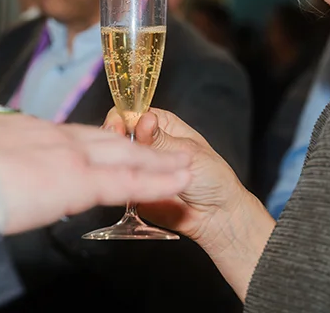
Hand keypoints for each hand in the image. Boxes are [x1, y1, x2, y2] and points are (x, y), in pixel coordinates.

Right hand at [0, 112, 190, 234]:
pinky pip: (126, 182)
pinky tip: (177, 182)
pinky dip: (155, 181)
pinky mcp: (76, 180)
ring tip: (184, 167)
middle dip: (132, 147)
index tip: (102, 144)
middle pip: (102, 141)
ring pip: (123, 159)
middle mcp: (48, 136)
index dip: (86, 141)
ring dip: (156, 163)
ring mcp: (66, 155)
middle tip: (156, 147)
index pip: (63, 135)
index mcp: (19, 130)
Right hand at [101, 107, 246, 242]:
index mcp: (163, 125)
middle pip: (120, 133)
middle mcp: (148, 142)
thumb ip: (162, 140)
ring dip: (114, 159)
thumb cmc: (213, 178)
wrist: (215, 216)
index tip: (119, 126)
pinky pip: (118, 181)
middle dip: (114, 137)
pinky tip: (119, 181)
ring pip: (116, 157)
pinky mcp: (132, 187)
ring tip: (120, 163)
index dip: (124, 117)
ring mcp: (138, 166)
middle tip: (116, 144)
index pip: (135, 112)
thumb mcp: (189, 153)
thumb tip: (143, 119)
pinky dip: (115, 180)